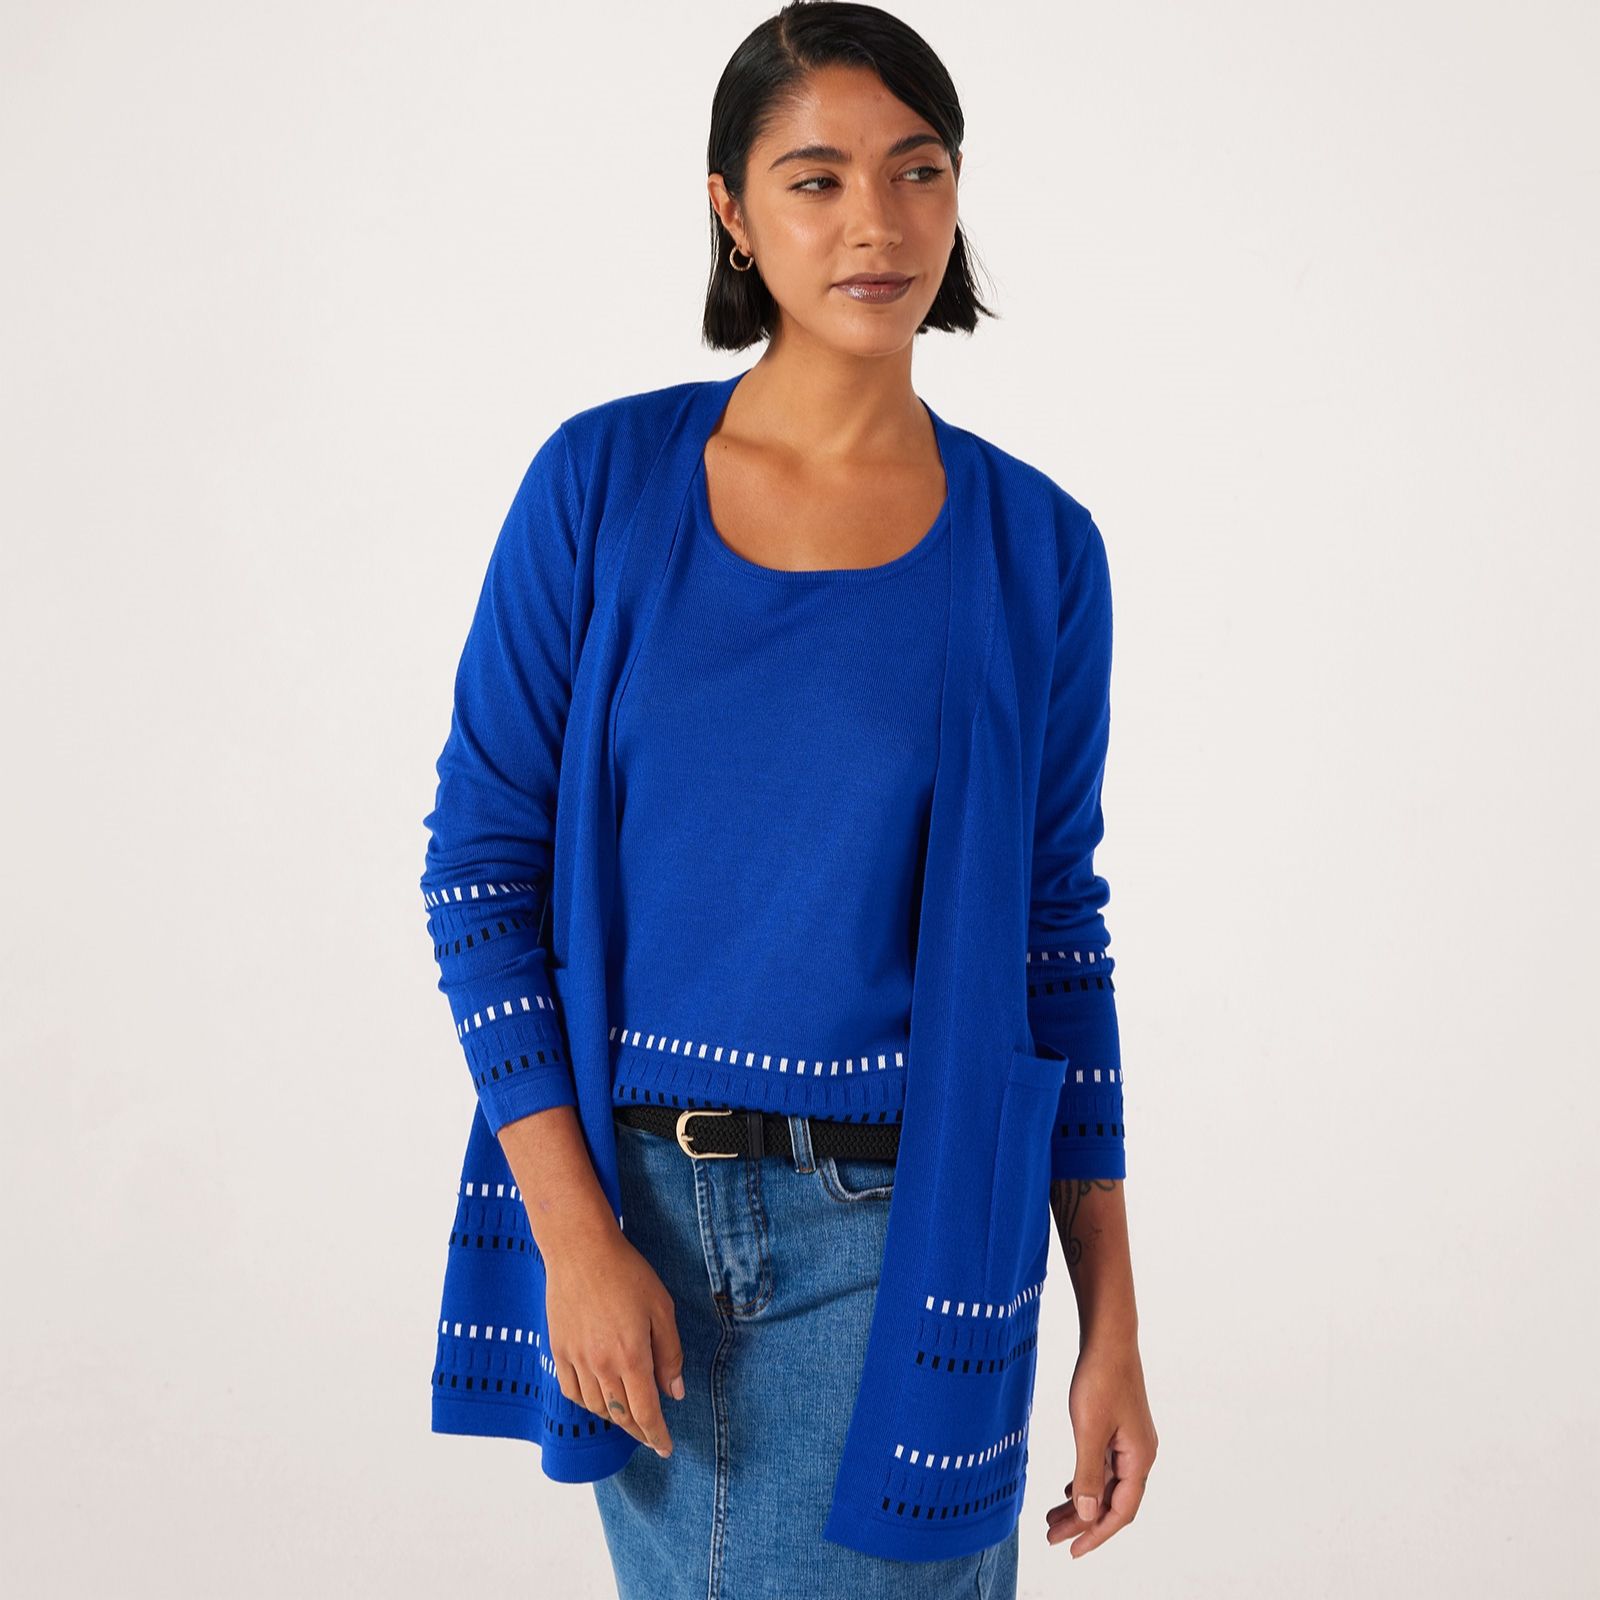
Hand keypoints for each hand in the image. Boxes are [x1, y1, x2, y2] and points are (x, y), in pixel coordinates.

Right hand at [543, 1227, 685, 1457]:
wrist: (580, 1250)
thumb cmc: (627, 1273)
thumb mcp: (661, 1308)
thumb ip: (670, 1353)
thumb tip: (674, 1392)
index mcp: (631, 1356)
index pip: (646, 1412)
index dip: (657, 1435)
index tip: (666, 1448)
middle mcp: (601, 1365)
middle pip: (620, 1415)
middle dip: (639, 1431)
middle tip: (651, 1437)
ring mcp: (576, 1360)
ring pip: (596, 1407)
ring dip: (614, 1417)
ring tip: (629, 1414)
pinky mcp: (559, 1350)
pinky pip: (572, 1391)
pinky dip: (587, 1402)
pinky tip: (599, 1398)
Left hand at [1045, 1330, 1157, 1558]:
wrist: (1108, 1337)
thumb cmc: (1100, 1378)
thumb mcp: (1089, 1429)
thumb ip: (1088, 1474)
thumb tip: (1088, 1515)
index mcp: (1139, 1458)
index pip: (1120, 1511)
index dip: (1096, 1534)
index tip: (1072, 1550)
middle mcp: (1139, 1454)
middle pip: (1112, 1501)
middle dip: (1083, 1521)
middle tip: (1051, 1536)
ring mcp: (1130, 1441)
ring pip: (1106, 1483)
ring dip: (1082, 1502)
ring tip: (1053, 1517)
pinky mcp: (1118, 1428)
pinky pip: (1104, 1465)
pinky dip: (1086, 1480)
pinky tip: (1070, 1489)